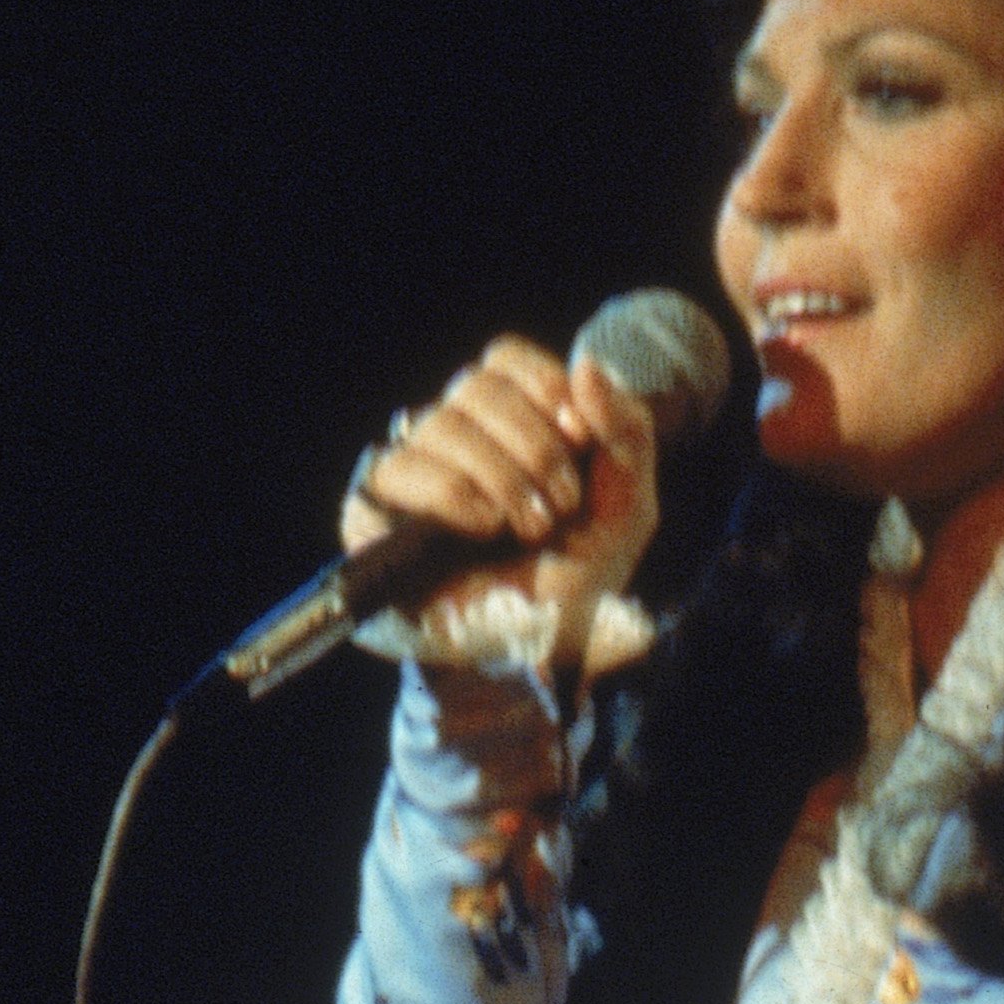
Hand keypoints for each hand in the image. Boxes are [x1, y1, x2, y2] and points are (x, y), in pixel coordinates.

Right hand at [346, 333, 659, 678]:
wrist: (545, 645)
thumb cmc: (581, 573)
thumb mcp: (628, 500)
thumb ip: (626, 427)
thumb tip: (586, 363)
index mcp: (508, 420)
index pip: (503, 359)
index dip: (543, 387)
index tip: (578, 438)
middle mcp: (456, 435)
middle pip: (474, 385)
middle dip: (533, 445)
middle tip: (561, 506)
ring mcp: (414, 468)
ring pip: (441, 424)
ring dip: (500, 477)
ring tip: (529, 527)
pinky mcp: (376, 509)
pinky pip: (400, 468)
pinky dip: (452, 493)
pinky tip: (484, 527)